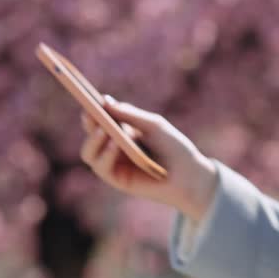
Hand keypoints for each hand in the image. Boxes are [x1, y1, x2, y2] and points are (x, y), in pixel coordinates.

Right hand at [79, 96, 217, 221]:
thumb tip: (104, 100)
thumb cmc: (174, 147)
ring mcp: (114, 164)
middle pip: (91, 133)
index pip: (101, 118)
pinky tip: (115, 144)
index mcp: (123, 130)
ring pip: (89, 153)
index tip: (88, 97)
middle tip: (90, 112)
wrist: (189, 175)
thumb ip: (129, 115)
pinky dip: (105, 155)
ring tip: (103, 130)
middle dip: (88, 122)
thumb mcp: (152, 125)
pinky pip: (101, 167)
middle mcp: (114, 146)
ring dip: (93, 140)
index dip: (92, 108)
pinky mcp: (117, 180)